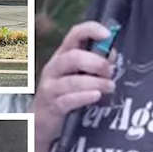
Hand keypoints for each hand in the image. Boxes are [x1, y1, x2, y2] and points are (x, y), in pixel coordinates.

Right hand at [36, 21, 118, 144]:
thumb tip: (112, 53)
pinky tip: (96, 96)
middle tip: (110, 71)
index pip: (74, 34)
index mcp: (62, 55)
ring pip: (72, 81)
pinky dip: (84, 97)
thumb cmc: (64, 93)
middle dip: (96, 62)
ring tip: (110, 86)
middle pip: (73, 57)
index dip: (90, 30)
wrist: (40, 121)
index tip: (107, 34)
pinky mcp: (52, 106)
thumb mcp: (78, 75)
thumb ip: (95, 64)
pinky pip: (68, 100)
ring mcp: (50, 87)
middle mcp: (54, 68)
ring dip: (95, 82)